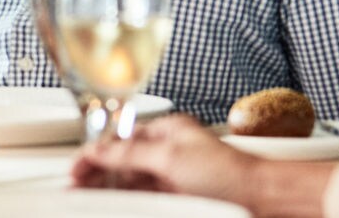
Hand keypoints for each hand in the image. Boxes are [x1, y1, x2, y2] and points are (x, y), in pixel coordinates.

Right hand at [72, 115, 258, 205]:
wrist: (265, 200)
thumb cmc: (229, 172)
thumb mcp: (171, 158)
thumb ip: (130, 154)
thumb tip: (98, 151)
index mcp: (166, 132)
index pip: (119, 139)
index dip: (94, 153)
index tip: (74, 170)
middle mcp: (168, 152)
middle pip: (121, 162)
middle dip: (95, 173)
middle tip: (73, 188)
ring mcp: (172, 177)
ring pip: (130, 182)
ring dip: (107, 189)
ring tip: (86, 199)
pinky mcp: (179, 199)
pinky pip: (144, 198)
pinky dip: (126, 201)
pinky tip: (113, 206)